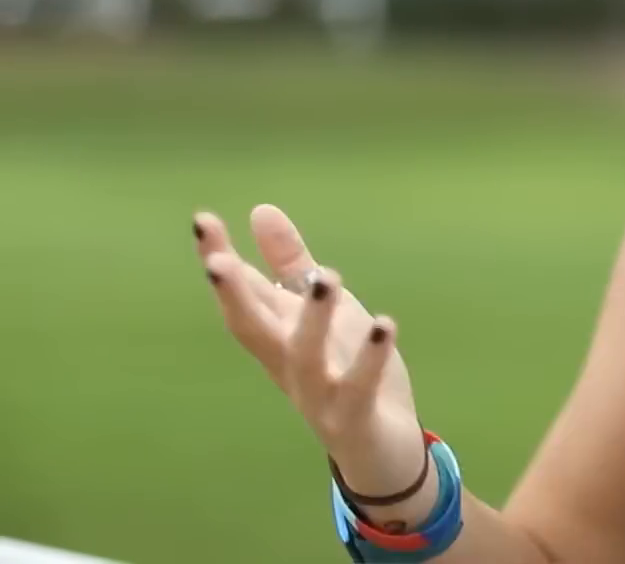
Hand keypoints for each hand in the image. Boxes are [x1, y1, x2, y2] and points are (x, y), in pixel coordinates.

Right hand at [193, 204, 429, 505]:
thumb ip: (292, 265)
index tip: (202, 220)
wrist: (380, 451)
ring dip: (314, 318)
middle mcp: (287, 365)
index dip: (220, 259)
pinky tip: (384, 323)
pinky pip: (358, 388)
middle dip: (233, 295)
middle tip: (216, 259)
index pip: (243, 295)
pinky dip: (369, 359)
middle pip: (251, 329)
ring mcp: (318, 395)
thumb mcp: (323, 312)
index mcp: (277, 337)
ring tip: (327, 276)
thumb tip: (260, 210)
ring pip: (304, 357)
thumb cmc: (346, 373)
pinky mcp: (353, 417)